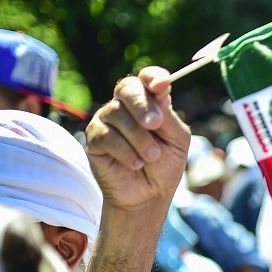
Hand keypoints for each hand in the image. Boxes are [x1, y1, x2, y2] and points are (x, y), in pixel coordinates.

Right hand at [86, 66, 189, 213]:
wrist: (149, 195)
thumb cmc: (164, 165)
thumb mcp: (177, 140)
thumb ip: (169, 117)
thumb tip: (160, 92)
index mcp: (149, 101)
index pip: (146, 78)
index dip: (152, 77)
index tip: (162, 85)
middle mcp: (125, 106)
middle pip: (127, 88)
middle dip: (142, 105)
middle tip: (155, 124)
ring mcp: (107, 120)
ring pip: (117, 113)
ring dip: (139, 138)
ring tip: (151, 156)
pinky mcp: (94, 138)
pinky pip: (106, 136)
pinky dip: (125, 151)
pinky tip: (135, 163)